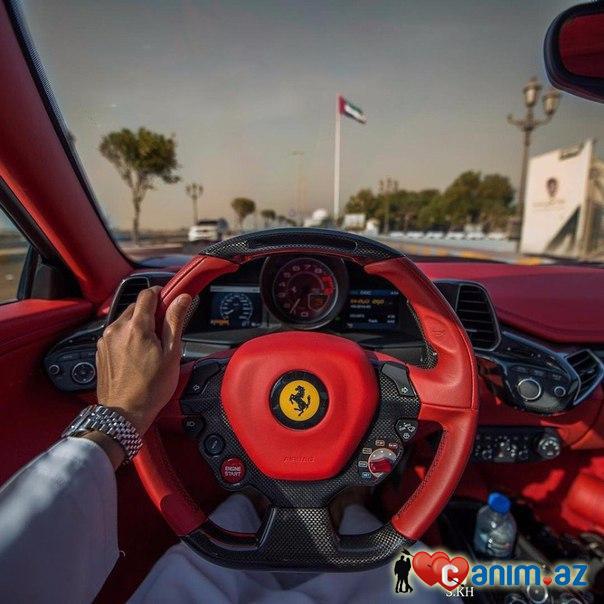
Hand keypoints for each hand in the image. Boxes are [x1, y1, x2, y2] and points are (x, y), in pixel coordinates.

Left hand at [95, 286, 191, 436]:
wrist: (124, 413)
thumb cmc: (151, 388)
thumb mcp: (172, 353)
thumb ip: (174, 321)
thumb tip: (182, 299)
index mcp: (136, 327)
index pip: (147, 294)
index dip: (161, 294)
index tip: (170, 302)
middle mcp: (116, 329)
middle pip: (136, 306)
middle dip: (151, 313)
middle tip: (164, 331)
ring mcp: (105, 340)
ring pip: (125, 320)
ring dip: (139, 325)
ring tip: (152, 347)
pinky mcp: (100, 350)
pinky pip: (116, 334)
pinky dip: (128, 337)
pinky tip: (138, 355)